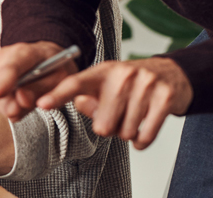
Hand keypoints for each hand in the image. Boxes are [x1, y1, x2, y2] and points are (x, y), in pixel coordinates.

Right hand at [0, 41, 76, 121]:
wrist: (44, 58)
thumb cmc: (53, 68)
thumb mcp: (60, 80)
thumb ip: (43, 91)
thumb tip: (22, 100)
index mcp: (27, 52)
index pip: (10, 66)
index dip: (2, 81)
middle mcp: (4, 54)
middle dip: (6, 102)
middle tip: (19, 111)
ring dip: (3, 102)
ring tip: (21, 100)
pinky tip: (11, 98)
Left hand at [36, 57, 192, 148]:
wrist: (171, 74)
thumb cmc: (131, 85)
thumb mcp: (105, 87)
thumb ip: (88, 100)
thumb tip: (81, 104)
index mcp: (102, 72)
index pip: (75, 84)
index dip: (57, 96)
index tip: (41, 104)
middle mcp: (123, 74)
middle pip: (103, 125)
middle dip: (110, 128)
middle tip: (119, 116)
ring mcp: (145, 84)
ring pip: (125, 132)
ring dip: (128, 132)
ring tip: (134, 117)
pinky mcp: (165, 97)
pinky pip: (145, 135)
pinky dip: (142, 140)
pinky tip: (143, 130)